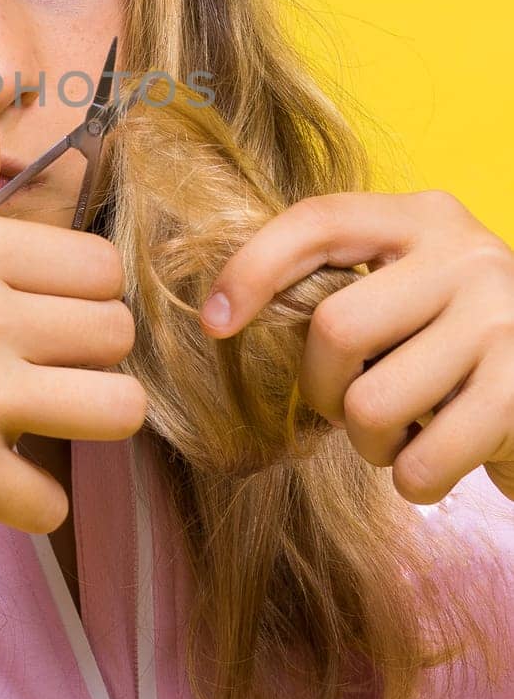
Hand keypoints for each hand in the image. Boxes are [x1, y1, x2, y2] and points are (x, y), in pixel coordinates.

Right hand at [0, 82, 143, 545]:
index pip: (99, 263)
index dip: (84, 296)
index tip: (50, 320)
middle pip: (116, 332)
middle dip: (91, 359)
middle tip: (41, 375)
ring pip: (119, 409)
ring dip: (87, 426)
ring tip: (40, 425)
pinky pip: (52, 500)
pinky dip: (27, 505)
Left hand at [197, 190, 513, 505]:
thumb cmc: (459, 345)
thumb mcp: (410, 290)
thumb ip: (346, 287)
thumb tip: (230, 317)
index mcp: (421, 218)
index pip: (318, 222)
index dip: (253, 268)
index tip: (214, 323)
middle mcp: (465, 254)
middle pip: (335, 328)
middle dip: (325, 389)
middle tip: (352, 406)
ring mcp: (501, 319)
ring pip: (372, 404)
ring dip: (371, 444)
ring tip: (405, 432)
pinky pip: (422, 462)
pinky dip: (414, 480)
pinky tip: (439, 458)